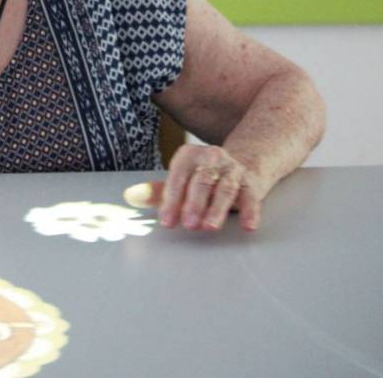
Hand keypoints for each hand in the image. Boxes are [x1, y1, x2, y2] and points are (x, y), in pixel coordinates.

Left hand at [125, 144, 263, 231]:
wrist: (243, 163)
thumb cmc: (202, 176)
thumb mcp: (180, 180)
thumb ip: (157, 191)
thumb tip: (130, 196)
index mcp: (188, 156)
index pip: (178, 178)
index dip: (171, 200)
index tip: (167, 221)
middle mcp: (211, 158)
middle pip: (202, 181)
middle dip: (194, 204)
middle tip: (188, 224)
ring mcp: (233, 169)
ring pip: (225, 189)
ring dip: (217, 209)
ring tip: (210, 226)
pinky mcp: (251, 183)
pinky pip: (251, 197)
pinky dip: (250, 211)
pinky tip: (248, 226)